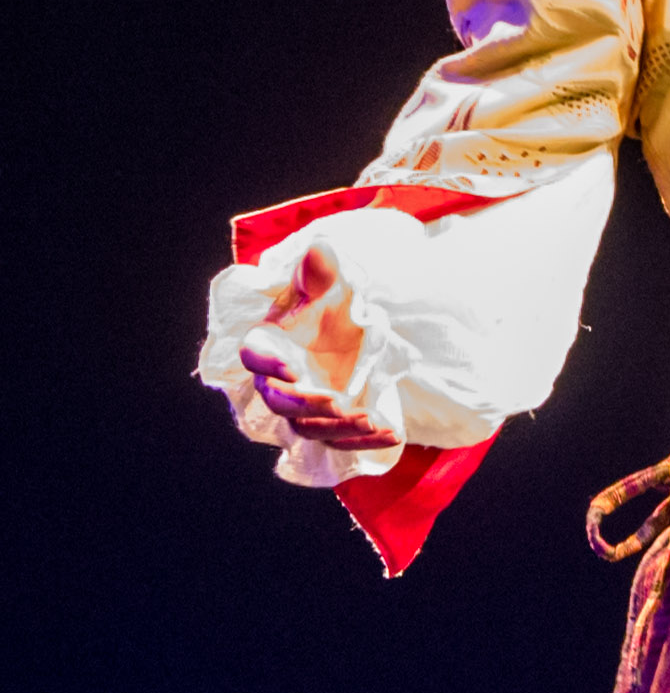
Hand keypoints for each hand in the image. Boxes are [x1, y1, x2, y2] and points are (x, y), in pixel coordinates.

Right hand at [239, 246, 387, 453]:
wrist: (351, 326)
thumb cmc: (331, 302)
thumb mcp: (330, 283)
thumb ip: (321, 270)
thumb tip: (320, 249)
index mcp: (271, 342)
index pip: (254, 355)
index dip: (268, 363)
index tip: (292, 367)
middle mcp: (281, 380)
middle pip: (280, 403)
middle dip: (307, 406)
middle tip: (337, 404)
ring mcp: (305, 405)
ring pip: (310, 429)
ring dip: (338, 429)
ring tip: (370, 420)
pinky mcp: (331, 422)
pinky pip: (341, 441)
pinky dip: (366, 443)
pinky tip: (392, 435)